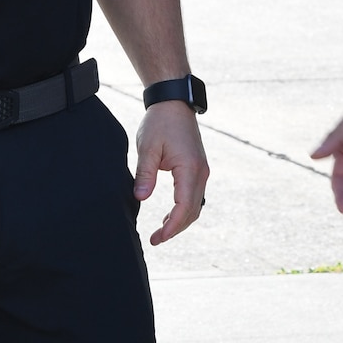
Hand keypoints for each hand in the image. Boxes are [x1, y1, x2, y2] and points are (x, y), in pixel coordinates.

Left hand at [133, 101, 208, 244]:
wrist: (174, 102)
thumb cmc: (160, 122)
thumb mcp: (148, 148)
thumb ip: (145, 174)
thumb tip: (140, 198)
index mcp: (189, 168)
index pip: (184, 207)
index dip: (172, 226)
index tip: (158, 237)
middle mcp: (200, 172)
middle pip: (193, 211)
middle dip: (176, 228)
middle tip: (156, 239)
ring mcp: (202, 170)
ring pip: (196, 205)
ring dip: (181, 220)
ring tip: (161, 231)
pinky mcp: (198, 168)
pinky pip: (194, 195)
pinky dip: (184, 209)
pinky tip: (169, 215)